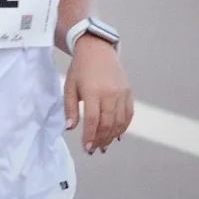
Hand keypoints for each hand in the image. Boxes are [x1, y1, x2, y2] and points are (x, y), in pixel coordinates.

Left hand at [64, 39, 133, 153]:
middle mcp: (110, 93)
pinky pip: (129, 114)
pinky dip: (124, 127)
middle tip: (95, 149)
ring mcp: (121, 92)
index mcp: (92, 91)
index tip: (87, 148)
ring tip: (105, 145)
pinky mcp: (128, 91)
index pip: (93, 120)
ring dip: (112, 136)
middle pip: (108, 123)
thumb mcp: (69, 86)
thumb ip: (70, 108)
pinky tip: (117, 135)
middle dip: (101, 140)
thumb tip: (70, 128)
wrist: (97, 49)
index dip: (90, 136)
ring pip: (120, 121)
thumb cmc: (80, 69)